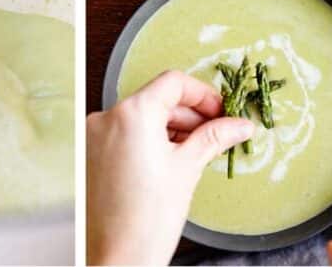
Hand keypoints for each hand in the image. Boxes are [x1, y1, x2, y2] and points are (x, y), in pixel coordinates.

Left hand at [86, 70, 253, 265]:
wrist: (117, 255)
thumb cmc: (149, 218)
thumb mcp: (188, 169)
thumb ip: (214, 137)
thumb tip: (241, 123)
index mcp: (132, 113)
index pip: (173, 82)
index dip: (202, 94)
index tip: (221, 113)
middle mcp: (107, 116)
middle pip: (157, 98)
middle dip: (190, 114)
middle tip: (218, 132)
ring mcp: (94, 133)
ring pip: (141, 116)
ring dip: (170, 127)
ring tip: (197, 150)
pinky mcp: (91, 151)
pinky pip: (125, 132)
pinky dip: (149, 138)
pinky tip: (170, 158)